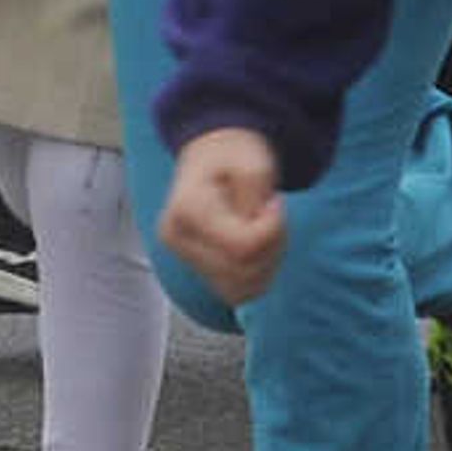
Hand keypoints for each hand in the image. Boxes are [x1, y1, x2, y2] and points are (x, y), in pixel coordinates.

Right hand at [160, 127, 287, 303]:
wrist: (212, 157)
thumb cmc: (233, 156)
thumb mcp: (253, 163)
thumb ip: (257, 197)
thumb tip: (258, 238)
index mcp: (186, 209)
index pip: (242, 246)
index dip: (272, 229)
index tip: (274, 202)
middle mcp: (177, 239)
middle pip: (243, 271)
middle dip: (272, 245)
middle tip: (271, 212)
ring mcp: (185, 259)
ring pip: (243, 289)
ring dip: (268, 262)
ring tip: (264, 228)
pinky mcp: (199, 272)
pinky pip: (239, 293)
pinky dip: (260, 275)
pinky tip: (258, 246)